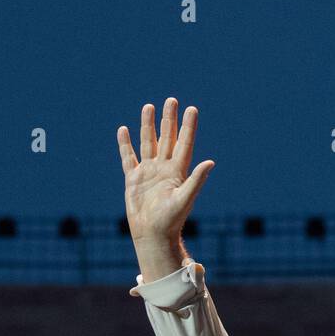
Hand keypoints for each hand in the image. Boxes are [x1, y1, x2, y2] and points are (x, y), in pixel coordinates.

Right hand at [116, 97, 214, 255]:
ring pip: (148, 143)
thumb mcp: (185, 199)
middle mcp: (164, 168)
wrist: (152, 234)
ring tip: (149, 107)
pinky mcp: (134, 179)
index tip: (192, 109)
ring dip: (148, 125)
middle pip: (167, 138)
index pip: (184, 143)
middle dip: (169, 120)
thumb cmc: (171, 221)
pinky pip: (128, 157)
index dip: (188, 126)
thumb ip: (197, 180)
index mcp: (178, 171)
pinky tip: (123, 130)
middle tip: (171, 101)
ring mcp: (148, 172)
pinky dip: (125, 144)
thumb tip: (211, 162)